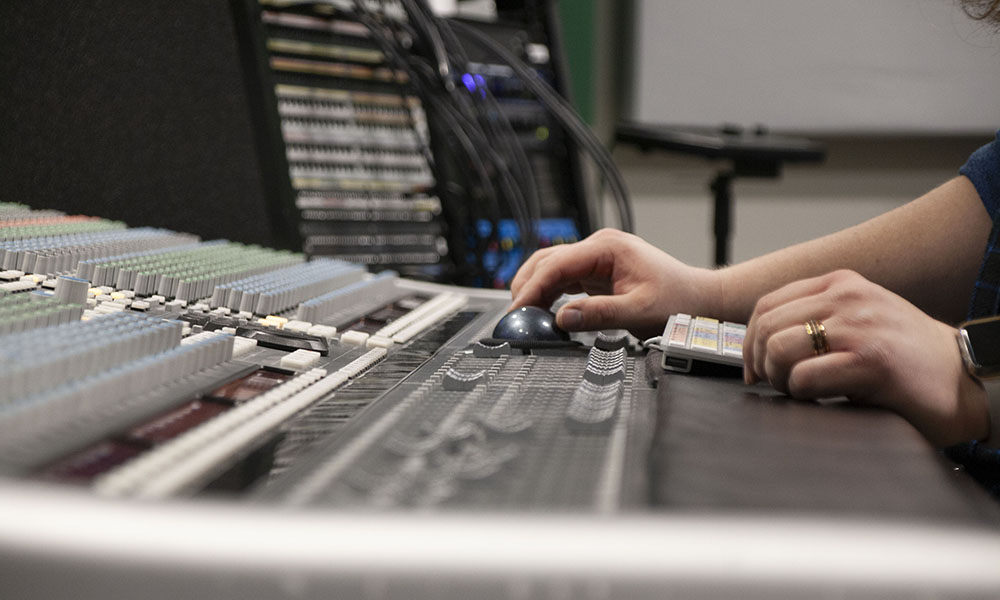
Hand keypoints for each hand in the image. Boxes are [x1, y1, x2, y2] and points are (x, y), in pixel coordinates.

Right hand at [509, 229, 720, 338]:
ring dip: (536, 291)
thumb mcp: (639, 311)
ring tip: (525, 316)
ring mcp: (597, 258)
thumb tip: (563, 318)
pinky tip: (543, 312)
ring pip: (552, 269)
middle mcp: (599, 247)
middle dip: (527, 286)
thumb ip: (599, 314)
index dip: (533, 288)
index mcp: (607, 247)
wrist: (699, 300)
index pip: (557, 263)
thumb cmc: (678, 301)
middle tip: (514, 315)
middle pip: (547, 261)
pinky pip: (564, 280)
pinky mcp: (598, 272)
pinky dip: (550, 295)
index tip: (518, 309)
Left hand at [743, 269, 988, 446]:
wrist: (965, 380)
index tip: (754, 369)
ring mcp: (859, 325)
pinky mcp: (870, 359)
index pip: (766, 305)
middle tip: (778, 385)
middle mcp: (847, 296)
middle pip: (767, 327)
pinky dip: (802, 393)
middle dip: (761, 363)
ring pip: (780, 349)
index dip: (749, 342)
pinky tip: (821, 397)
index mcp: (840, 283)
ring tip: (800, 390)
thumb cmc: (906, 359)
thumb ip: (815, 319)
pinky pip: (805, 377)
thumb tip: (761, 344)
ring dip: (780, 378)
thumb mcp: (857, 321)